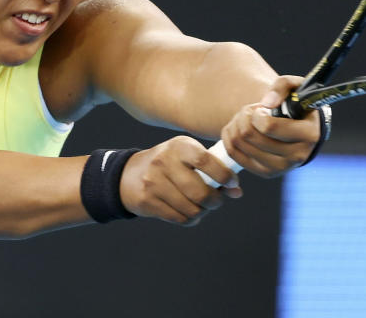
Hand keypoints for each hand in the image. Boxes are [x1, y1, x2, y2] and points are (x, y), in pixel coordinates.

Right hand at [119, 136, 241, 225]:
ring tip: (202, 206)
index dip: (223, 175)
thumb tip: (236, 191)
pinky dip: (190, 218)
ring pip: (191, 209)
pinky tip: (189, 211)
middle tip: (218, 200)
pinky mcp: (147, 201)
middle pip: (200, 192)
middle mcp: (164, 162)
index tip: (233, 183)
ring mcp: (154, 182)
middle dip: (216, 201)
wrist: (129, 174)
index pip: (205, 161)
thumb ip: (213, 169)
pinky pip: (179, 218)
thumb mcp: (187, 156)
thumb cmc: (169, 164)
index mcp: (179, 146)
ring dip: (202, 211)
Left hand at [220, 75, 321, 177]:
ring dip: (236, 125)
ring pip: (239, 144)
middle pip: (250, 135)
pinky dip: (230, 137)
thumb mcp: (295, 86)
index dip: (257, 114)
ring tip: (247, 119)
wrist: (298, 126)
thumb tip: (268, 103)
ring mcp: (281, 168)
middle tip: (251, 111)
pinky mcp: (266, 173)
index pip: (269, 127)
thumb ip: (282, 86)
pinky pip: (233, 154)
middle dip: (244, 117)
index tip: (261, 108)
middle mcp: (298, 156)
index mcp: (309, 135)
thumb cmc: (296, 104)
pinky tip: (238, 129)